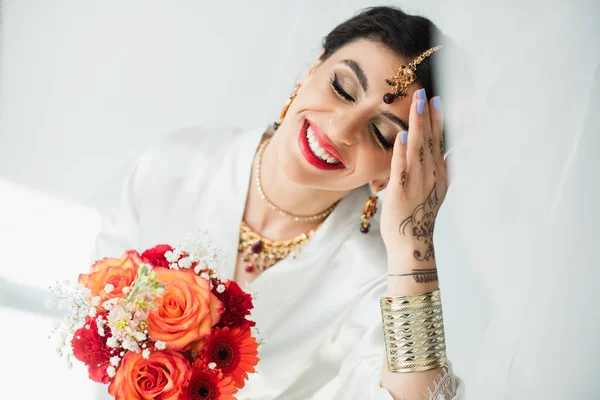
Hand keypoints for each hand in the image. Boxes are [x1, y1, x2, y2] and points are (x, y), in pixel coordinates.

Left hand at [380, 89, 447, 270]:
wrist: (412, 243)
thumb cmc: (420, 217)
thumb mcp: (437, 191)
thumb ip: (443, 170)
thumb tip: (453, 152)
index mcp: (438, 174)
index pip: (438, 142)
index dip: (437, 121)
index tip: (436, 101)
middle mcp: (430, 175)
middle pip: (429, 140)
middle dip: (426, 115)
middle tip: (424, 93)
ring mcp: (416, 183)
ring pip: (417, 148)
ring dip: (416, 125)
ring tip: (415, 104)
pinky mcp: (400, 191)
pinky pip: (400, 167)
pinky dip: (401, 150)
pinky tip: (400, 134)